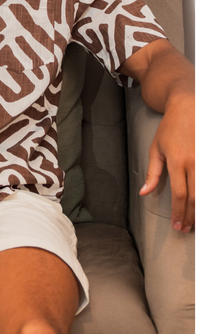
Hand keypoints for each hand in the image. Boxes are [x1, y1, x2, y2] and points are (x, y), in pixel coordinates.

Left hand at [139, 92, 193, 231]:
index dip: (179, 213)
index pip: (180, 195)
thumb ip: (152, 173)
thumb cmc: (169, 128)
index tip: (178, 226)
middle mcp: (194, 162)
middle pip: (196, 197)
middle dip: (191, 216)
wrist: (187, 107)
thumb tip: (144, 193)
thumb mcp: (156, 148)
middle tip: (187, 229)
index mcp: (177, 161)